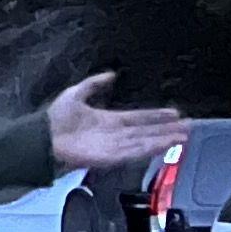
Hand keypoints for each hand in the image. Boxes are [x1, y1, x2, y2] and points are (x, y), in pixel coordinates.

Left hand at [45, 71, 188, 171]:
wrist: (43, 138)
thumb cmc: (55, 120)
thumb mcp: (77, 93)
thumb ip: (94, 83)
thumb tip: (110, 74)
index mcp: (109, 120)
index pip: (140, 118)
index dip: (157, 116)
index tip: (174, 113)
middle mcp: (115, 134)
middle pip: (147, 131)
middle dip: (167, 129)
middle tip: (187, 127)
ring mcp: (114, 146)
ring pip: (145, 142)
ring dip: (164, 139)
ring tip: (183, 137)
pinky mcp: (111, 157)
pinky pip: (135, 152)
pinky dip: (150, 148)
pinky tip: (164, 145)